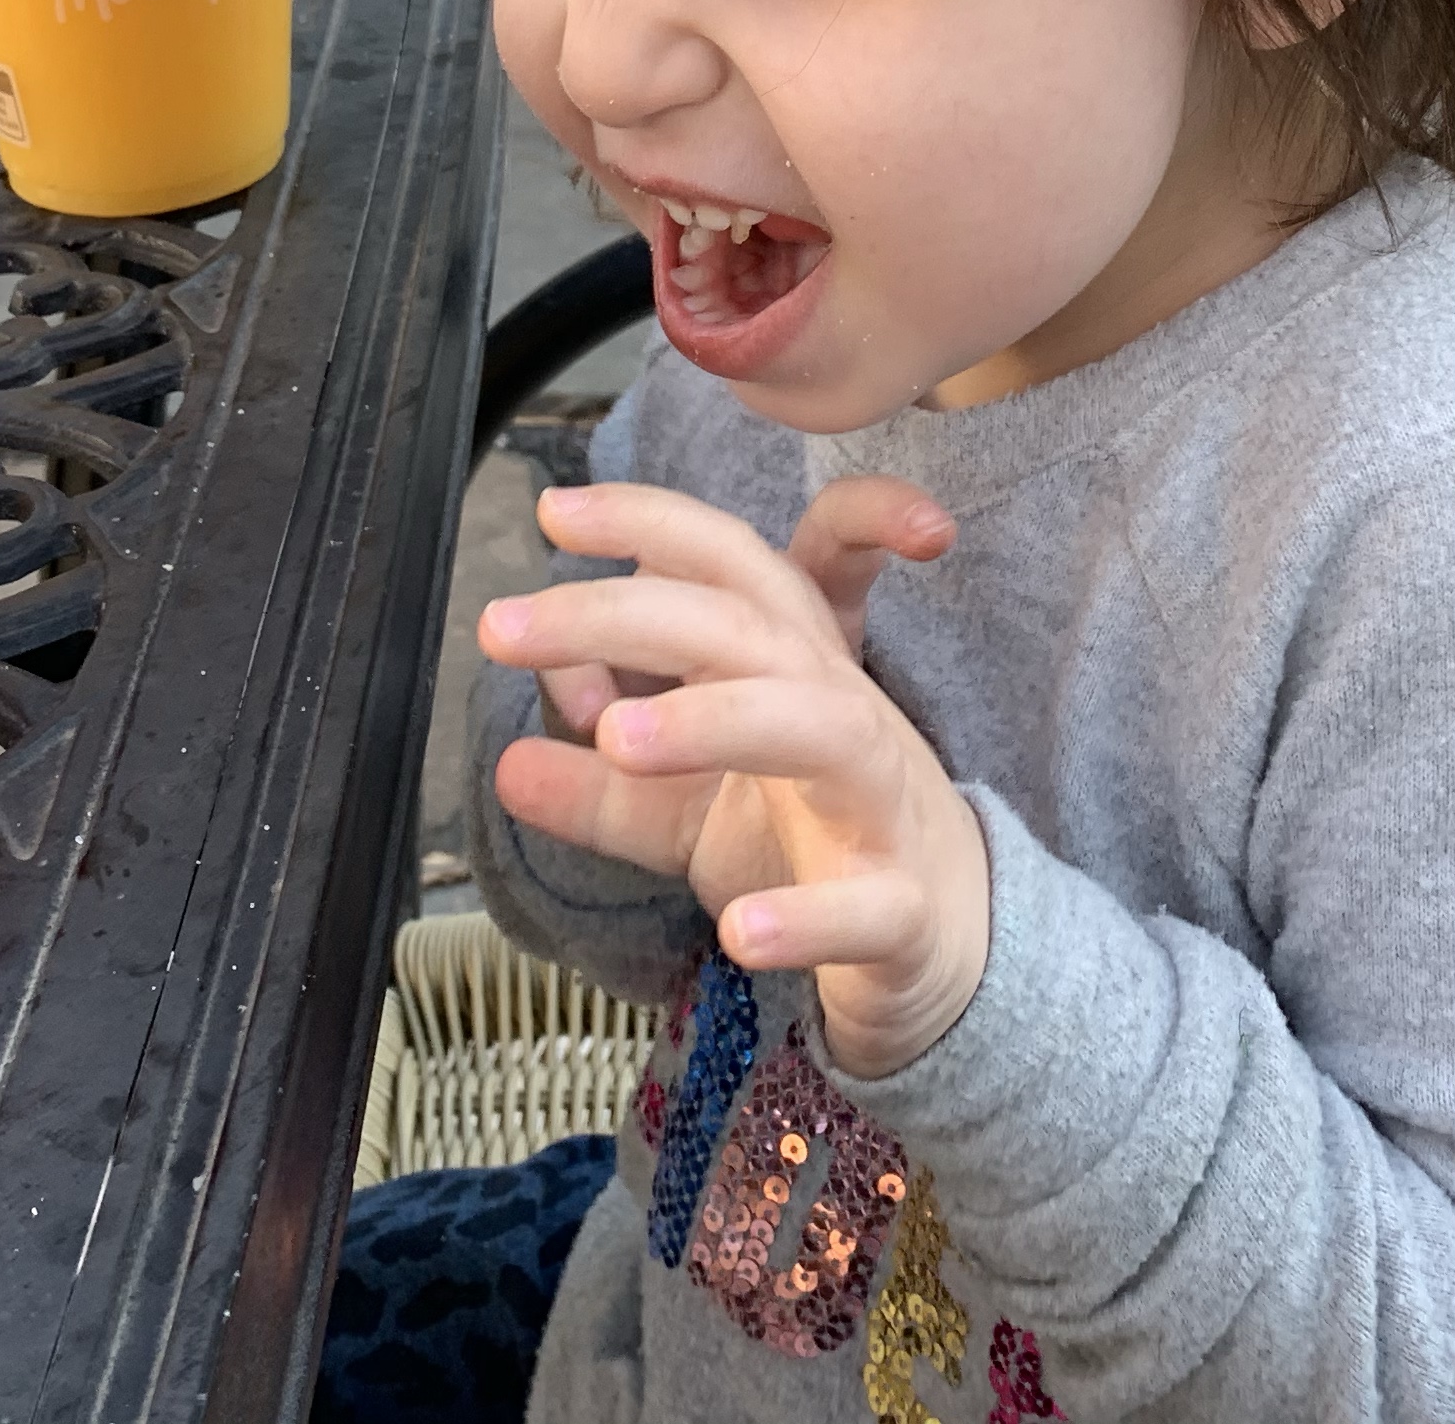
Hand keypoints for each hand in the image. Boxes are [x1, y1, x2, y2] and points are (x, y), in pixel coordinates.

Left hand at [482, 476, 988, 1078]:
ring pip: (823, 728)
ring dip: (717, 721)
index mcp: (789, 669)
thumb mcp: (689, 813)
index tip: (557, 512)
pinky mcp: (905, 907)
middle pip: (748, 627)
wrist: (949, 943)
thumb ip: (603, 788)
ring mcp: (881, 802)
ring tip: (618, 741)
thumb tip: (507, 762)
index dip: (651, 523)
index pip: (730, 566)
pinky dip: (808, 918)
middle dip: (626, 612)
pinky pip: (868, 906)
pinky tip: (741, 933)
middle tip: (505, 627)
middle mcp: (839, 710)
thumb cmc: (816, 844)